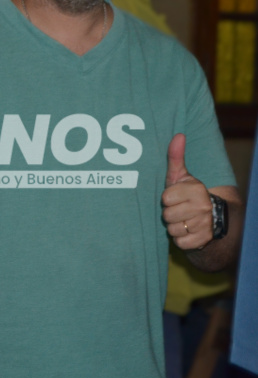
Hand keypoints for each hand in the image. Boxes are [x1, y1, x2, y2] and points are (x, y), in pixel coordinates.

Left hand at [162, 133, 213, 249]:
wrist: (211, 219)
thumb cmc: (188, 194)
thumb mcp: (180, 176)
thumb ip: (176, 156)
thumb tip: (178, 135)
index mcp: (197, 190)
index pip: (166, 198)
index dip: (167, 198)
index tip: (175, 197)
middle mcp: (204, 207)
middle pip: (167, 215)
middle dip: (169, 213)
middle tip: (179, 209)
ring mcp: (205, 225)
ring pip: (173, 229)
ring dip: (174, 227)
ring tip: (183, 220)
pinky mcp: (204, 241)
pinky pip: (180, 242)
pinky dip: (180, 239)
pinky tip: (187, 231)